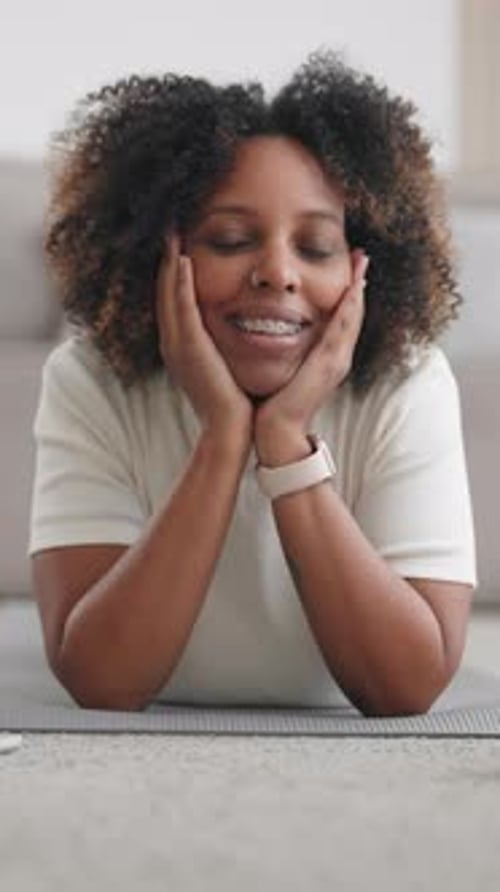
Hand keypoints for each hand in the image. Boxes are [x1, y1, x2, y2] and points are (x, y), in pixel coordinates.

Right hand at [157, 235, 252, 440]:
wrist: (231, 428)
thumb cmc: (233, 399)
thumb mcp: (223, 363)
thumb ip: (221, 343)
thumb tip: (238, 325)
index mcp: (181, 344)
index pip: (173, 298)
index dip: (173, 269)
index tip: (179, 241)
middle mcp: (173, 341)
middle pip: (165, 290)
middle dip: (166, 257)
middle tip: (169, 225)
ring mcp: (177, 344)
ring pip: (169, 294)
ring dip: (169, 261)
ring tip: (172, 230)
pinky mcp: (189, 348)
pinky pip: (182, 308)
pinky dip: (180, 283)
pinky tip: (183, 259)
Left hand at [254, 250, 368, 460]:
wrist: (276, 431)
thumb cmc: (274, 403)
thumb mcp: (284, 368)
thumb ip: (287, 351)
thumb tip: (273, 332)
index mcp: (327, 357)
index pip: (341, 317)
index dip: (348, 292)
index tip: (350, 266)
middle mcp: (338, 357)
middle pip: (353, 312)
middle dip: (358, 282)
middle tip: (362, 254)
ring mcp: (337, 361)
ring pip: (352, 316)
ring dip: (358, 287)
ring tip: (362, 260)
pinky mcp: (329, 365)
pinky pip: (342, 329)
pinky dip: (349, 306)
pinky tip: (353, 286)